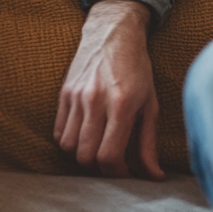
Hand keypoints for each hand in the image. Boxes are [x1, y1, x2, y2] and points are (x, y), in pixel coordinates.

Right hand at [55, 0, 164, 179]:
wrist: (113, 35)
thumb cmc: (137, 70)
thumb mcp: (150, 104)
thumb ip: (148, 143)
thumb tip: (154, 176)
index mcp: (122, 103)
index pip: (109, 155)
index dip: (117, 173)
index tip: (125, 173)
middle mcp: (96, 100)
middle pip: (85, 157)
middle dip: (99, 167)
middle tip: (113, 161)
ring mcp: (76, 97)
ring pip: (68, 148)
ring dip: (82, 155)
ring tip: (99, 146)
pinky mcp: (63, 94)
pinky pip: (58, 133)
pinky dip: (70, 142)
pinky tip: (85, 135)